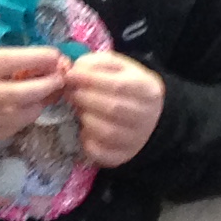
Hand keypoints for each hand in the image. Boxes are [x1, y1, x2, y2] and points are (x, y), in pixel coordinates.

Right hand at [0, 45, 66, 148]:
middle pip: (22, 93)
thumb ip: (7, 60)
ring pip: (24, 114)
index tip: (56, 56)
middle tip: (61, 78)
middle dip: (48, 84)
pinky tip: (30, 105)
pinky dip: (28, 115)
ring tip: (48, 91)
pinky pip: (17, 127)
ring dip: (41, 101)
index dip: (39, 58)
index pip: (11, 61)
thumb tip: (46, 62)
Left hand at [60, 51, 163, 168]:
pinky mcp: (124, 156)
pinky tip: (85, 130)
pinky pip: (101, 153)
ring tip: (79, 109)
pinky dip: (87, 142)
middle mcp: (146, 117)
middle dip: (84, 98)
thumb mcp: (120, 67)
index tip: (71, 75)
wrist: (149, 117)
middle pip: (112, 108)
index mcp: (148, 90)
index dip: (90, 79)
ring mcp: (137, 140)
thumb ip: (99, 63)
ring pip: (106, 132)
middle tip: (71, 93)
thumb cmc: (128, 87)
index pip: (118, 85)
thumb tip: (75, 69)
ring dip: (85, 118)